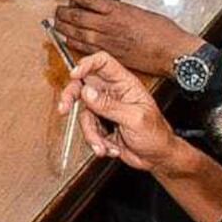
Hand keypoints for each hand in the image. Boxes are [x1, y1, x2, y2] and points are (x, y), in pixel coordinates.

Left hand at [52, 0, 202, 76]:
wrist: (172, 52)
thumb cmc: (163, 32)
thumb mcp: (139, 12)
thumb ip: (120, 11)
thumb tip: (109, 9)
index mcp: (117, 10)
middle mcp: (109, 25)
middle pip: (77, 16)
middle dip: (63, 12)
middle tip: (56, 9)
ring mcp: (108, 41)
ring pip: (78, 32)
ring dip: (64, 27)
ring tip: (56, 23)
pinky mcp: (110, 55)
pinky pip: (86, 48)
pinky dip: (74, 42)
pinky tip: (68, 39)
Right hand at [57, 51, 179, 169]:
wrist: (157, 159)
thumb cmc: (156, 135)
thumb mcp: (135, 119)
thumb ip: (110, 105)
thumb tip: (87, 91)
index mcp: (124, 84)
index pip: (102, 62)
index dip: (87, 64)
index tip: (74, 74)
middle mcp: (112, 93)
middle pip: (84, 84)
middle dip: (71, 96)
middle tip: (64, 107)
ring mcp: (105, 108)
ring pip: (84, 112)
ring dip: (91, 132)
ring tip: (104, 144)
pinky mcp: (100, 124)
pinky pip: (88, 129)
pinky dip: (96, 141)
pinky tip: (110, 148)